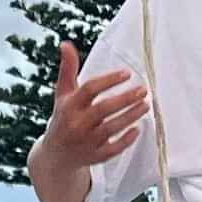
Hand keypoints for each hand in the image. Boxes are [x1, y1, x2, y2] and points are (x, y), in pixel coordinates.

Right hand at [31, 42, 147, 172]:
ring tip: (145, 105)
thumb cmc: (63, 117)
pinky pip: (113, 149)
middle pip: (103, 109)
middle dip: (125, 98)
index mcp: (69, 106)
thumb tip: (66, 44)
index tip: (126, 74)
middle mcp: (76, 124)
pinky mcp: (95, 156)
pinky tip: (138, 129)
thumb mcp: (63, 94)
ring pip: (111, 128)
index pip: (89, 90)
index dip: (109, 80)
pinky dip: (126, 140)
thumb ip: (68, 69)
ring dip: (130, 116)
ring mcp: (86, 141)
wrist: (56, 155)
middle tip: (143, 90)